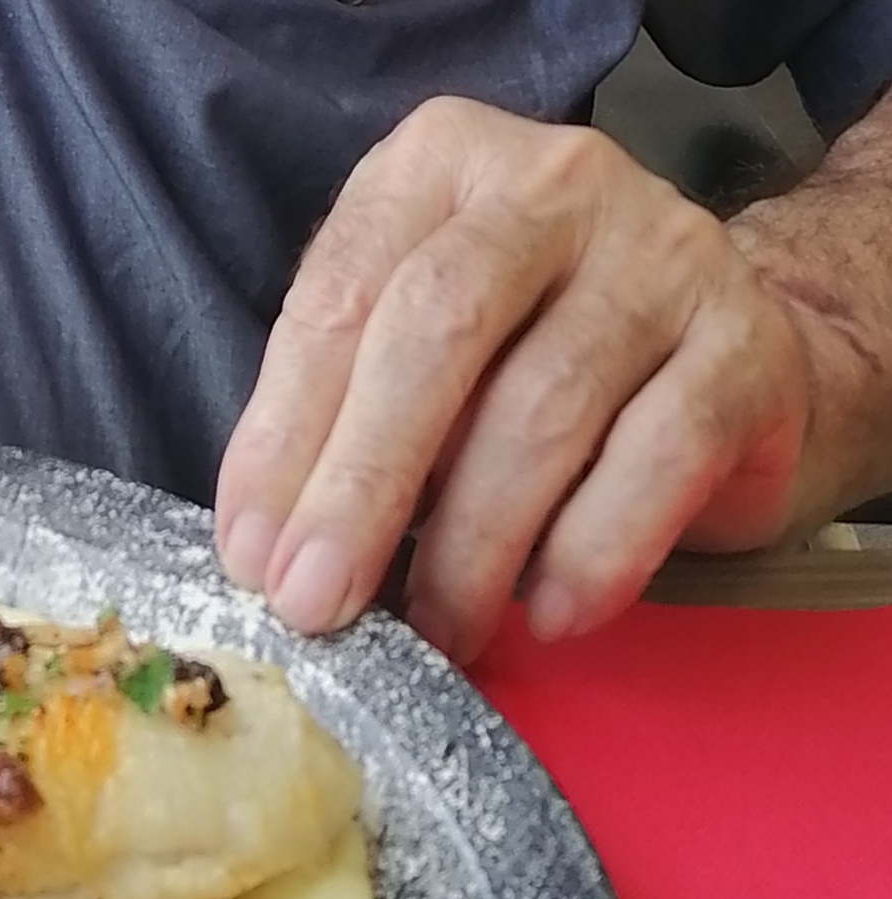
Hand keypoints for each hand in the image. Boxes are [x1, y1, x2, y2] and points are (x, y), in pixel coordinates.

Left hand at [214, 96, 830, 660]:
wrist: (724, 365)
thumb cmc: (524, 366)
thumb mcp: (408, 362)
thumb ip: (333, 422)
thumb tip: (263, 552)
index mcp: (437, 169)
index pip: (340, 297)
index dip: (284, 438)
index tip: (250, 557)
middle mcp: (552, 184)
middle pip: (436, 332)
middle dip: (362, 486)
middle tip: (316, 604)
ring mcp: (662, 252)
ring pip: (540, 408)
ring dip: (469, 547)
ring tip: (433, 633)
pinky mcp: (745, 343)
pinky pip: (658, 458)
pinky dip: (591, 553)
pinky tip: (546, 614)